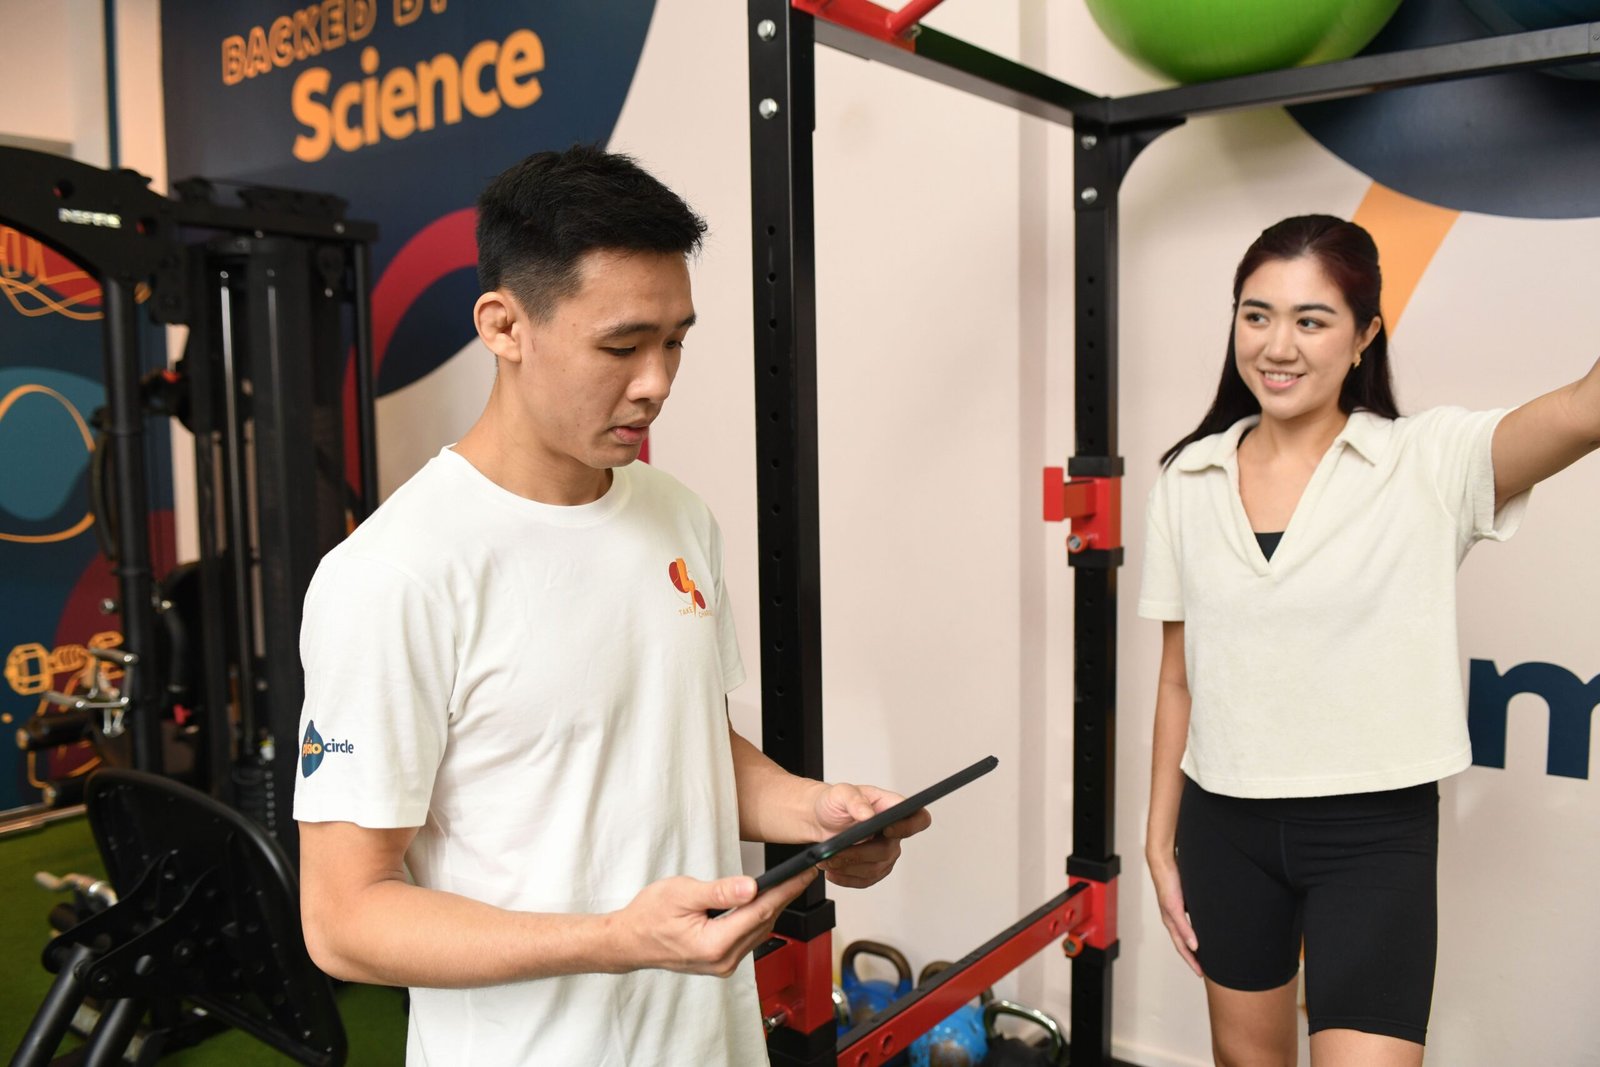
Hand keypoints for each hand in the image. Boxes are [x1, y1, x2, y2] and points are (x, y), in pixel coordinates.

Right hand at [610, 867, 816, 977]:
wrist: (628, 941)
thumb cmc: (648, 917)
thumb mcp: (682, 893)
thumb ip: (719, 892)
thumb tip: (752, 887)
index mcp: (714, 944)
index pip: (760, 912)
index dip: (785, 891)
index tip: (804, 874)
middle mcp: (723, 960)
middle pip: (764, 922)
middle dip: (785, 896)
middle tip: (804, 873)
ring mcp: (723, 964)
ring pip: (759, 931)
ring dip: (774, 907)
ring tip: (789, 884)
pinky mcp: (721, 961)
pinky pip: (749, 937)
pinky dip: (759, 917)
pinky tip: (764, 902)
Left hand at [810, 783, 931, 888]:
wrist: (819, 819)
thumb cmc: (834, 802)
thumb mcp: (840, 793)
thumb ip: (854, 800)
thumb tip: (868, 814)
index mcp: (891, 807)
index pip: (918, 818)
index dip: (909, 827)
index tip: (887, 830)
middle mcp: (893, 832)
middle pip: (888, 851)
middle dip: (858, 854)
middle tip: (835, 851)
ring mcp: (885, 852)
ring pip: (874, 869)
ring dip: (848, 867)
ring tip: (828, 860)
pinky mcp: (874, 868)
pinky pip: (866, 880)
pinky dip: (847, 878)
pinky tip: (833, 871)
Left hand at [1147, 851, 1200, 976]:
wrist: (1163, 862)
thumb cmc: (1175, 877)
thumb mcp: (1188, 896)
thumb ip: (1194, 908)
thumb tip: (1205, 919)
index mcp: (1173, 918)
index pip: (1182, 942)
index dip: (1191, 956)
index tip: (1201, 968)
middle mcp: (1169, 919)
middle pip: (1180, 946)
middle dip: (1191, 961)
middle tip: (1202, 974)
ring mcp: (1169, 913)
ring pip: (1179, 939)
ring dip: (1190, 954)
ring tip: (1200, 966)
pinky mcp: (1172, 905)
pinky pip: (1180, 924)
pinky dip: (1188, 936)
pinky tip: (1196, 946)